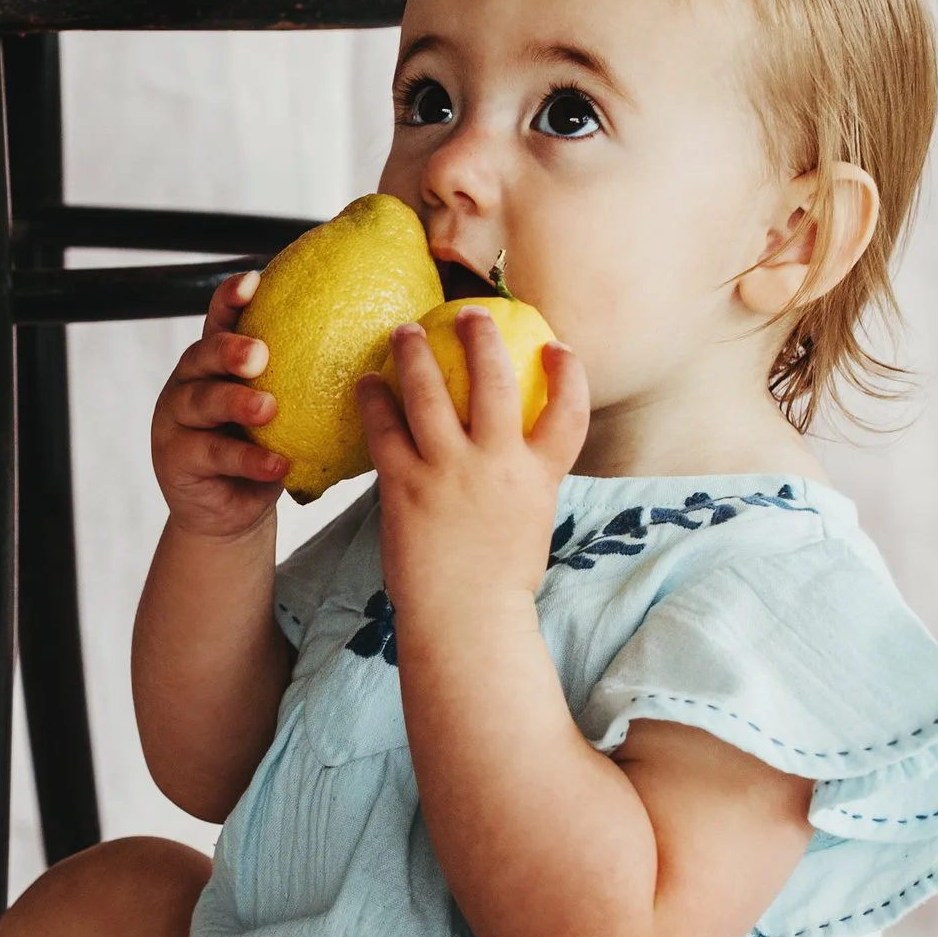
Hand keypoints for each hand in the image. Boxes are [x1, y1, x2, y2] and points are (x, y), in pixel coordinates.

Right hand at [151, 272, 288, 539]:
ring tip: (269, 408)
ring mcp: (177, 420)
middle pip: (202, 354)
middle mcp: (191, 382)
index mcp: (216, 361)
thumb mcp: (285, 410)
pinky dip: (247, 458)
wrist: (229, 511)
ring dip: (237, 402)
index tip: (254, 281)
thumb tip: (381, 347)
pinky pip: (213, 454)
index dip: (231, 299)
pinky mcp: (176, 459)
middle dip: (230, 350)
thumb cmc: (264, 449)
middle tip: (260, 353)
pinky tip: (276, 463)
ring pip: (202, 402)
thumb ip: (306, 378)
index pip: (220, 320)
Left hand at [356, 309, 589, 622]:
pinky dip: (376, 401)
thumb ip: (521, 490)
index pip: (570, 413)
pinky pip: (386, 429)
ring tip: (405, 331)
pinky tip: (367, 383)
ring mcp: (451, 472)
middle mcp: (499, 464)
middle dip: (483, 338)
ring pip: (432, 392)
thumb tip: (506, 465)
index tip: (559, 347)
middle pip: (496, 382)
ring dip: (416, 354)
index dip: (570, 375)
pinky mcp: (406, 486)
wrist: (465, 622)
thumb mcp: (527, 530)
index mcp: (540, 478)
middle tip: (468, 314)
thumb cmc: (496, 586)